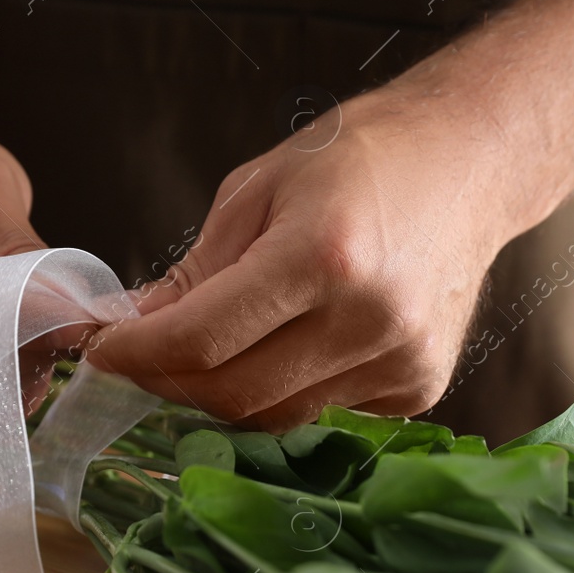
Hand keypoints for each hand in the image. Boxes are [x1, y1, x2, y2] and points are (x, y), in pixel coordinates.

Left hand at [90, 88, 515, 431]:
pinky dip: (284, 387)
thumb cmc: (361, 157)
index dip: (136, 353)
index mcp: (321, 256)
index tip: (102, 348)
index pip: (200, 340)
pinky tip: (289, 342)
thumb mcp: (257, 188)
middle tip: (140, 355)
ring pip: (274, 415)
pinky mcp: (418, 386)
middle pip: (233, 394)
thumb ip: (195, 269)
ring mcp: (400, 361)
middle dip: (168, 380)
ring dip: (223, 391)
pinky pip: (322, 411)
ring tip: (208, 346)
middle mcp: (367, 319)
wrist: (472, 160)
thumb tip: (137, 326)